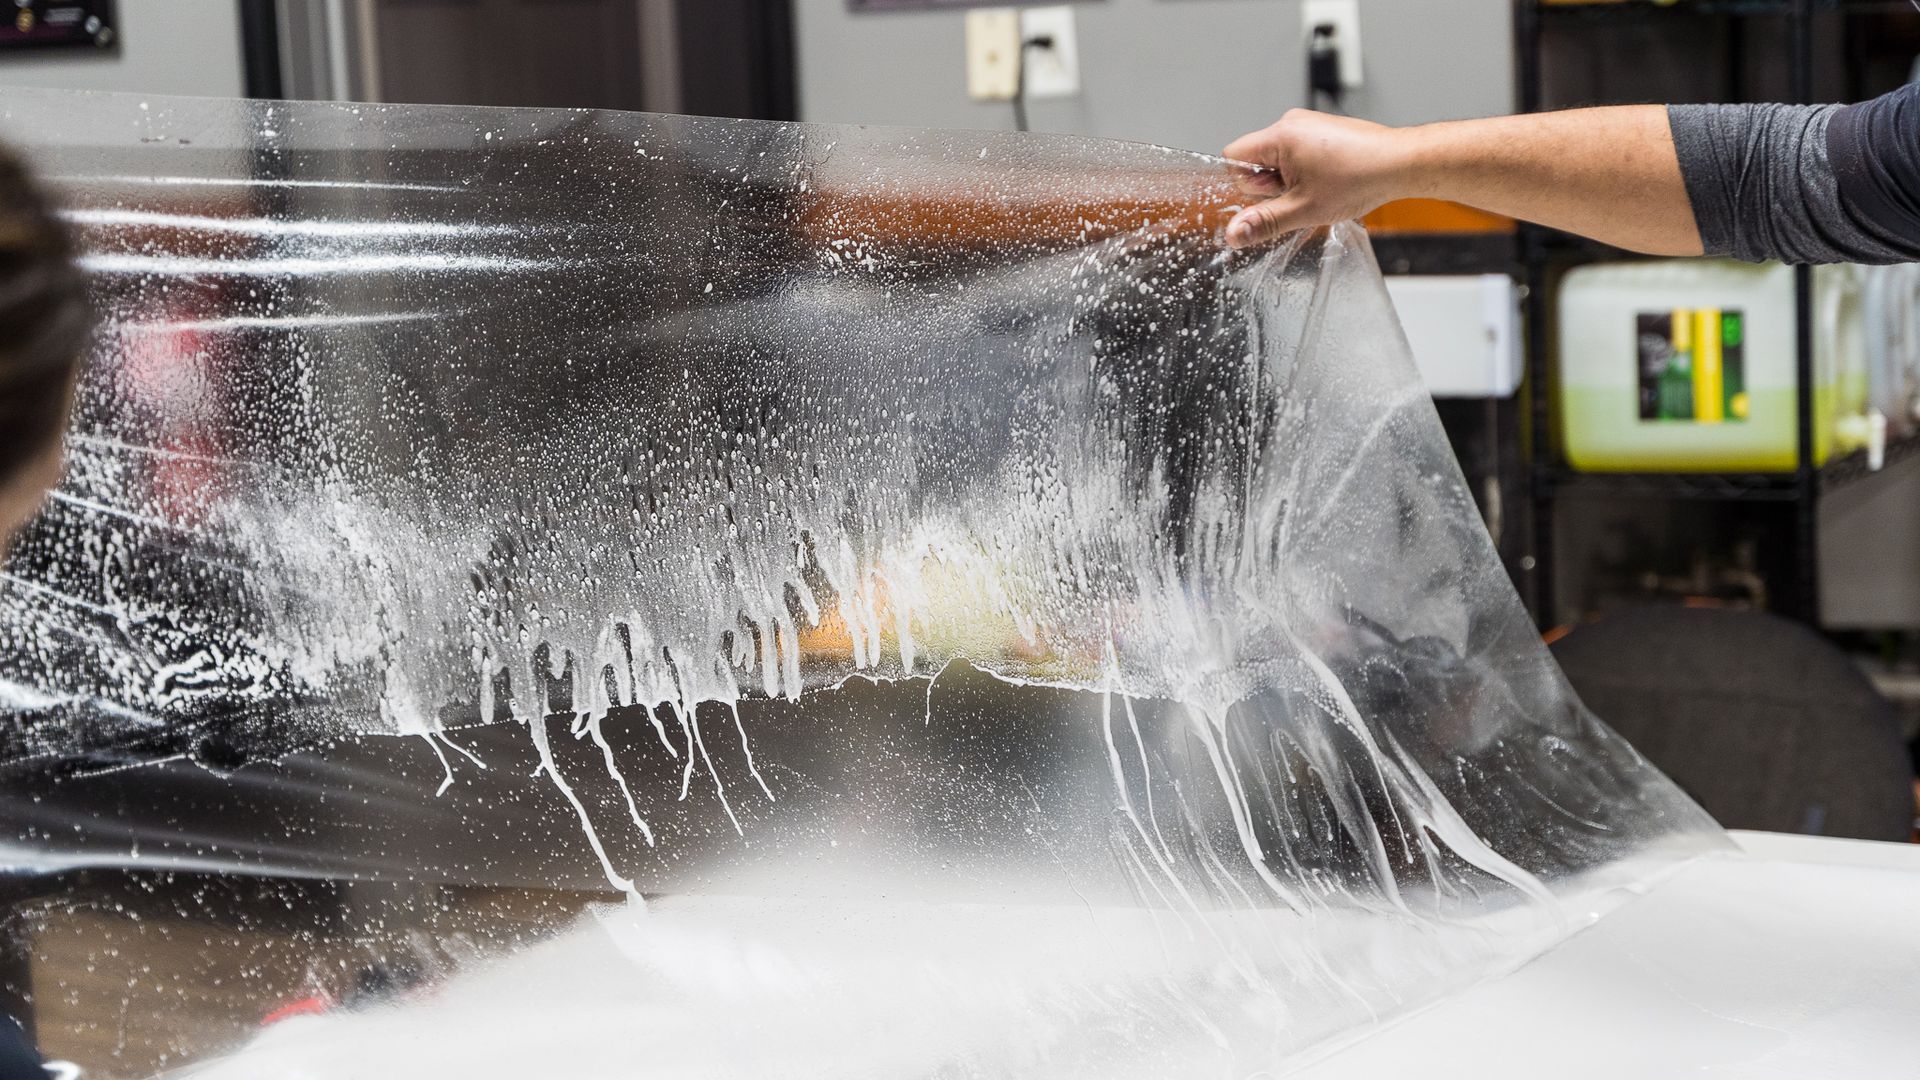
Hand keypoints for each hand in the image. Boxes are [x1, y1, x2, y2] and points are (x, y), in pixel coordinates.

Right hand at [1222, 110, 1416, 248]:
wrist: (1400, 163)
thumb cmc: (1360, 177)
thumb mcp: (1304, 209)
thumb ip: (1264, 221)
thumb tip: (1235, 233)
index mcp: (1280, 136)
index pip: (1233, 156)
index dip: (1244, 184)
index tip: (1266, 199)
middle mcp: (1292, 123)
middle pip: (1256, 160)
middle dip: (1271, 185)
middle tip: (1299, 197)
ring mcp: (1309, 124)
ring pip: (1278, 159)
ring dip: (1290, 180)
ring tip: (1319, 189)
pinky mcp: (1323, 131)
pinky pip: (1298, 153)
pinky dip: (1306, 172)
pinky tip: (1328, 181)